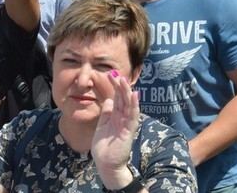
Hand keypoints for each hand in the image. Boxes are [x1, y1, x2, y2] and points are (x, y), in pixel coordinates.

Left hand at [92, 71, 139, 189]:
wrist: (105, 164)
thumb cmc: (104, 146)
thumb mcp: (102, 125)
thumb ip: (106, 113)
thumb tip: (108, 99)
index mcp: (116, 115)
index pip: (117, 97)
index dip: (115, 86)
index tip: (111, 74)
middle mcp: (123, 117)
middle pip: (123, 98)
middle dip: (120, 85)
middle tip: (116, 73)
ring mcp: (127, 123)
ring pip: (129, 104)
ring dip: (127, 92)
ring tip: (124, 81)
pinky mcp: (129, 130)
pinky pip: (132, 116)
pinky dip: (134, 105)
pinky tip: (134, 96)